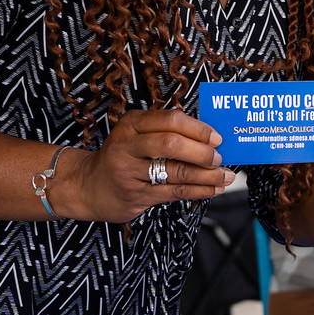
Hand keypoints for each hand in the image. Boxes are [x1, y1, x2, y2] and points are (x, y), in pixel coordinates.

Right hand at [59, 108, 233, 222]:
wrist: (88, 186)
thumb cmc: (123, 157)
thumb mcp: (136, 135)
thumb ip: (166, 131)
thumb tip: (209, 137)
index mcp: (131, 123)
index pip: (170, 120)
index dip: (198, 129)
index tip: (217, 137)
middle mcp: (127, 145)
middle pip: (172, 144)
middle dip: (202, 152)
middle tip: (219, 157)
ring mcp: (129, 171)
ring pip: (177, 171)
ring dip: (207, 175)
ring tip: (225, 175)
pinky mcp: (135, 194)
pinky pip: (174, 191)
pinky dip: (199, 190)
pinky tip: (213, 189)